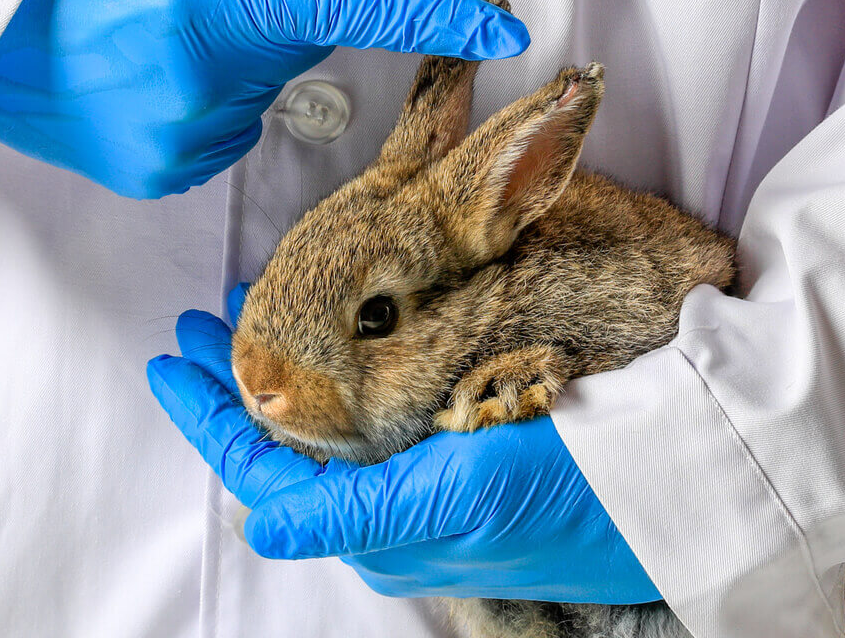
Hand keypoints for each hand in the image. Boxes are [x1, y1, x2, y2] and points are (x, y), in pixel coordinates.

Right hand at [0, 0, 528, 197]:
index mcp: (216, 12)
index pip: (350, 12)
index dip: (432, 18)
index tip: (497, 28)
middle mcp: (211, 91)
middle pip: (290, 51)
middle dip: (259, 22)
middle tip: (183, 1)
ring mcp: (187, 144)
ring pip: (253, 97)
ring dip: (224, 68)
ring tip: (147, 47)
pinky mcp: (165, 175)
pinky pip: (219, 132)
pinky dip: (200, 106)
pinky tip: (145, 85)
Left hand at [147, 287, 660, 604]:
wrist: (674, 473)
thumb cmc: (568, 494)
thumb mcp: (455, 502)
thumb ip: (353, 514)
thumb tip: (260, 524)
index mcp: (380, 525)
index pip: (266, 468)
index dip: (212, 415)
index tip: (171, 360)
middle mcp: (395, 503)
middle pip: (291, 439)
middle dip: (240, 381)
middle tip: (199, 323)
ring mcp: (429, 470)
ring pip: (332, 420)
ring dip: (289, 368)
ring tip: (252, 319)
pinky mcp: (464, 443)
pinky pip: (379, 406)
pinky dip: (343, 367)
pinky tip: (336, 339)